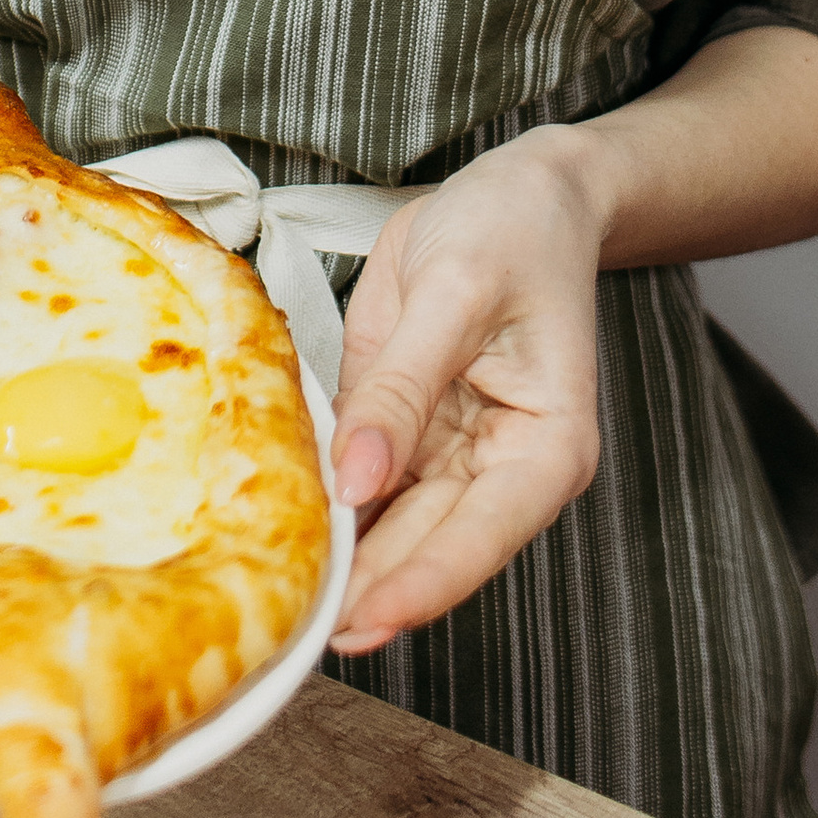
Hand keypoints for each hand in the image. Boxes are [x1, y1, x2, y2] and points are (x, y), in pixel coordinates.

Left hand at [327, 127, 608, 656]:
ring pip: (386, 524)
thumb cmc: (514, 228)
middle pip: (425, 546)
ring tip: (271, 598)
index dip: (414, 586)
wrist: (519, 190)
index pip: (478, 538)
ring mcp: (451, 454)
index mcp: (547, 448)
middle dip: (361, 590)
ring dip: (336, 558)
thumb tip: (358, 481)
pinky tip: (275, 531)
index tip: (353, 622)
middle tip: (286, 628)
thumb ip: (403, 388)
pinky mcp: (404, 429)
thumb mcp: (455, 292)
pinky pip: (359, 476)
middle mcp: (503, 469)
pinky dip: (322, 500)